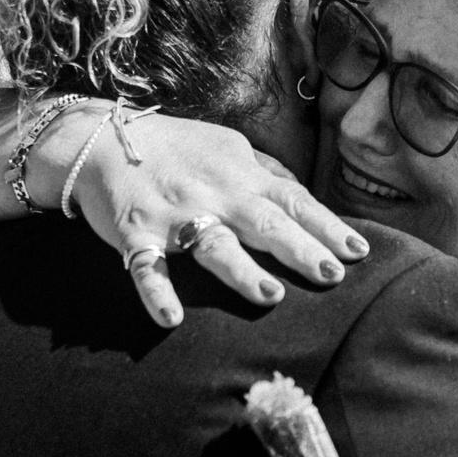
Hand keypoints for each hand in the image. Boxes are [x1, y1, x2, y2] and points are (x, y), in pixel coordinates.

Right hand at [60, 111, 368, 326]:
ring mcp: (173, 213)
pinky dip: (156, 291)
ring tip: (270, 296)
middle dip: (299, 248)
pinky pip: (145, 265)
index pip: (294, 201)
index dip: (327, 226)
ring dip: (240, 270)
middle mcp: (214, 193)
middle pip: (264, 221)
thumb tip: (306, 198)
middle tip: (332, 274)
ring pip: (211, 243)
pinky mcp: (133, 231)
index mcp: (241, 175)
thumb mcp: (227, 149)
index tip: (359, 252)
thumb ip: (266, 174)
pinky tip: (170, 318)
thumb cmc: (174, 149)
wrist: (98, 138)